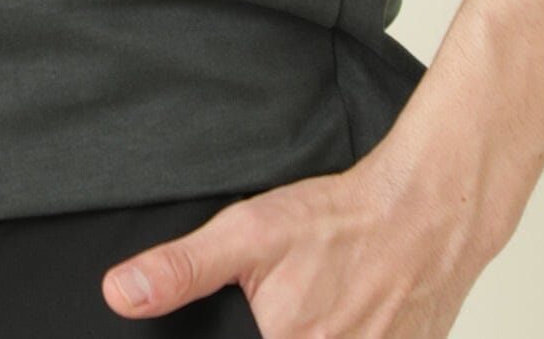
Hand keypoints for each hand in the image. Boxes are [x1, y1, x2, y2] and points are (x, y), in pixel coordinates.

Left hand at [98, 152, 496, 335]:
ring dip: (314, 330)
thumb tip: (121, 294)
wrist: (423, 217)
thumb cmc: (338, 222)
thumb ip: (182, 271)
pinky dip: (342, 334)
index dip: (232, 337)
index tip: (258, 315)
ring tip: (318, 301)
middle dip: (269, 327)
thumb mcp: (247, 234)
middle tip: (294, 297)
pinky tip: (344, 313)